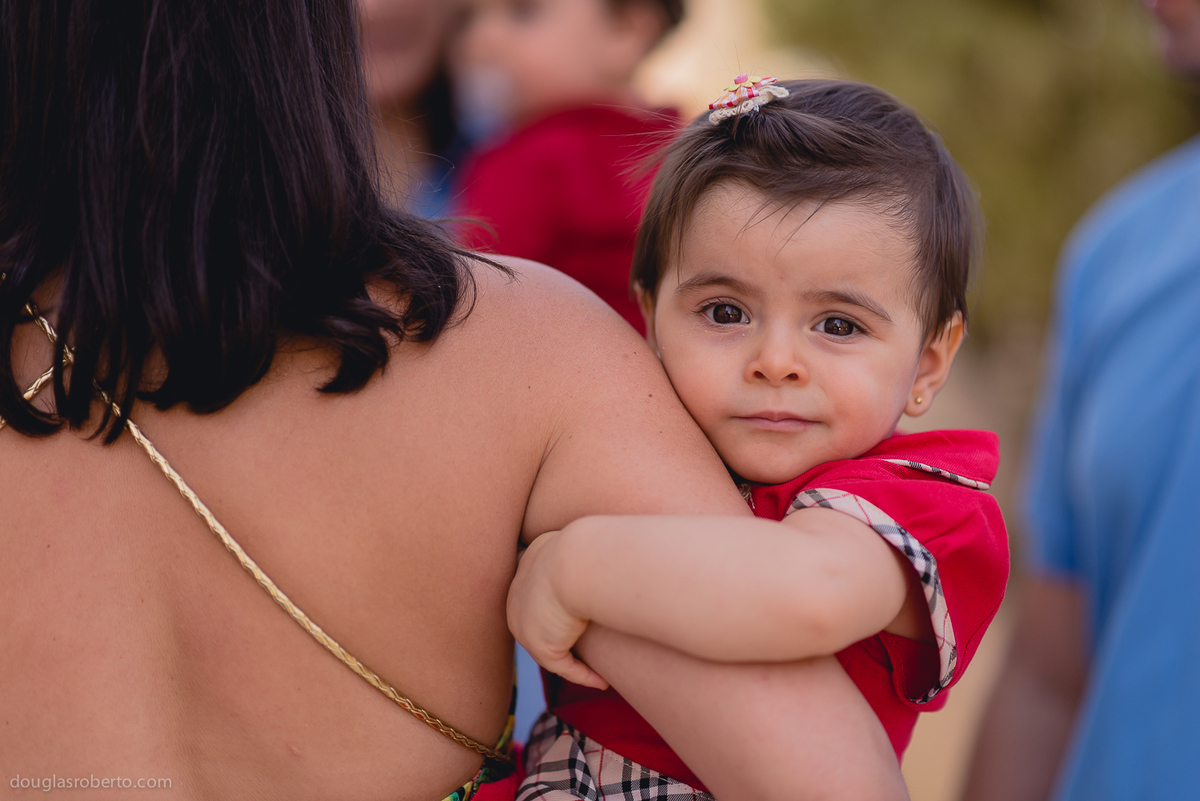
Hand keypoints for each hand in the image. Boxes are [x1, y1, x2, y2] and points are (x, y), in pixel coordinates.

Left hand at [507, 529, 608, 689]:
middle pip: (537, 619)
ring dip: (573, 659)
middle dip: (559, 634)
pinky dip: (583, 675)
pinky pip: (562, 665)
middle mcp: (520, 591)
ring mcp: (525, 620)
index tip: (583, 614)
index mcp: (531, 560)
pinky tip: (602, 681)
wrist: (581, 560)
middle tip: (586, 647)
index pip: (539, 588)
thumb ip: (597, 553)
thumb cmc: (597, 547)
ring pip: (549, 644)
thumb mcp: (594, 542)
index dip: (559, 604)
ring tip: (598, 671)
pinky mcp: (539, 643)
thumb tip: (614, 555)